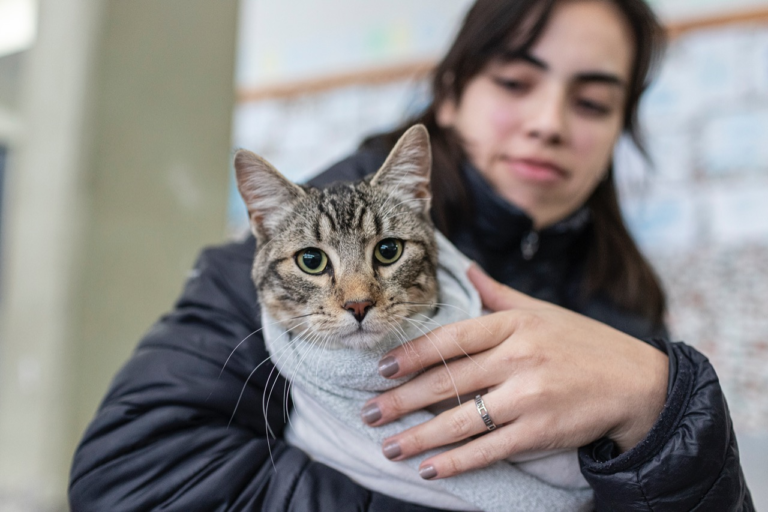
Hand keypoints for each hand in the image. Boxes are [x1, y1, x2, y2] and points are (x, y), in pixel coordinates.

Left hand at [361, 264, 667, 478]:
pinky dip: (456, 462)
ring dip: (419, 436)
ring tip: (388, 446)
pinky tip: (428, 468)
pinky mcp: (541, 432)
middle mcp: (518, 358)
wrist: (638, 383)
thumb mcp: (542, 311)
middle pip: (447, 381)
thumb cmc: (585, 344)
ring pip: (461, 420)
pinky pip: (488, 449)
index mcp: (514, 325)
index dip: (412, 354)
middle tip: (369, 411)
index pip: (451, 338)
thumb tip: (466, 268)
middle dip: (401, 400)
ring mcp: (529, 397)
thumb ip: (499, 294)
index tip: (382, 368)